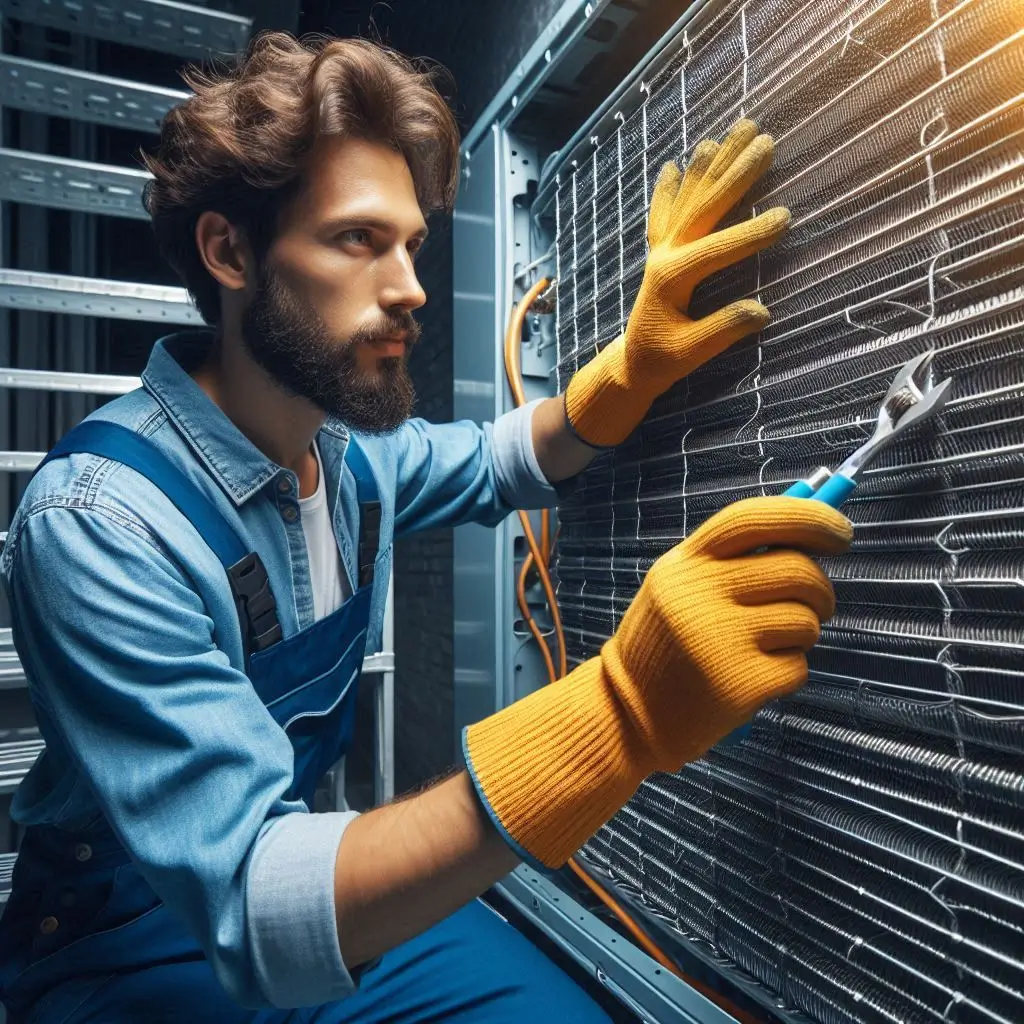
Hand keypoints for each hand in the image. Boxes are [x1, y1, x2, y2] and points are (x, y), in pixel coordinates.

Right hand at [464, 496, 851, 866]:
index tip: (840, 532)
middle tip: (817, 604)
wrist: (628, 713)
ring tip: (771, 644)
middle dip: (821, 588)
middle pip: (795, 570)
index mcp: (685, 564)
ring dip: (803, 633)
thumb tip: (810, 534)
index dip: (807, 517)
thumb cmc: (666, 643)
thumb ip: (733, 560)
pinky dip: (788, 672)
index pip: (753, 520)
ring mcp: (719, 641)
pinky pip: (798, 666)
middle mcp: (699, 596)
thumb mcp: (680, 587)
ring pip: (805, 620)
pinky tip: (755, 677)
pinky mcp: (739, 685)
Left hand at [565, 118, 789, 447]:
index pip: (715, 249)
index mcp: (672, 279)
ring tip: (730, 131)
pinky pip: (662, 213)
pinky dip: (668, 189)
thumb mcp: (692, 354)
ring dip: (710, 164)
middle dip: (735, 173)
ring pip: (688, 198)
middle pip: (703, 206)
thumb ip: (722, 331)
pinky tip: (674, 165)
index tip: (784, 217)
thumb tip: (761, 312)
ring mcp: (660, 251)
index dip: (749, 234)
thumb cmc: (661, 361)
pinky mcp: (658, 254)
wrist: (630, 365)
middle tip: (764, 141)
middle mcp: (664, 257)